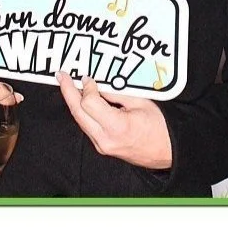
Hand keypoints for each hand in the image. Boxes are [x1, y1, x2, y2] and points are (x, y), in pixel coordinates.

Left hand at [56, 71, 171, 169]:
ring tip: (68, 85)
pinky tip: (81, 100)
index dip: (87, 87)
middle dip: (67, 92)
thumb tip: (100, 84)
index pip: (90, 103)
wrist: (166, 152)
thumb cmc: (159, 129)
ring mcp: (102, 146)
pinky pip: (87, 126)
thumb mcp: (142, 103)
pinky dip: (82, 111)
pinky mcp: (102, 147)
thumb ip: (118, 93)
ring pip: (80, 120)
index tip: (88, 77)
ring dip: (72, 102)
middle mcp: (105, 139)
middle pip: (78, 113)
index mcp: (117, 127)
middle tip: (61, 76)